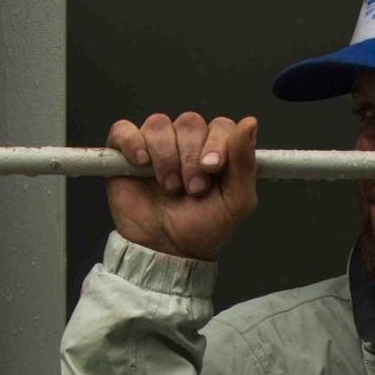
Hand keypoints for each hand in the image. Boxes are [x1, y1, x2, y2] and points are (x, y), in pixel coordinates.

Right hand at [105, 111, 258, 261]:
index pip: (220, 125)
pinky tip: (141, 163)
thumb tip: (250, 123)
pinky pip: (124, 130)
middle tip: (191, 188)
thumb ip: (245, 162)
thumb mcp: (236, 202)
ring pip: (159, 124)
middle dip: (191, 157)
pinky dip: (132, 142)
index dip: (216, 142)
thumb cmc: (202, 229)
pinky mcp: (124, 154)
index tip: (212, 168)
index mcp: (215, 150)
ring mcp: (154, 146)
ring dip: (165, 156)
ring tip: (169, 186)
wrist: (167, 252)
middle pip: (189, 122)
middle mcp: (186, 142)